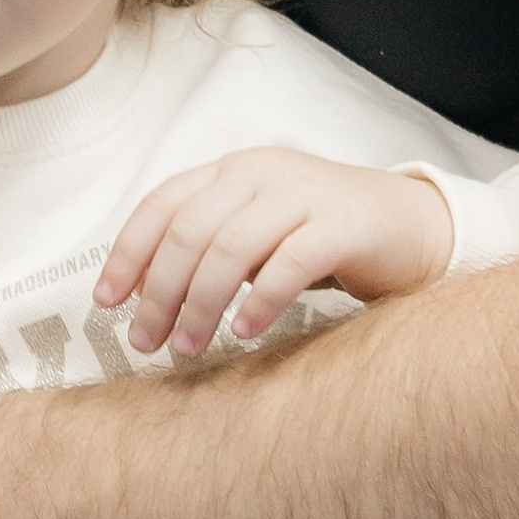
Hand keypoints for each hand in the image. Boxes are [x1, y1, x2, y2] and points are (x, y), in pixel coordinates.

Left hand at [95, 147, 455, 361]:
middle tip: (146, 342)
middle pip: (189, 231)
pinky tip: (245, 332)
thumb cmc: (323, 236)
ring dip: (201, 303)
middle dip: (159, 291)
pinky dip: (261, 300)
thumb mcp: (256, 233)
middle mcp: (262, 173)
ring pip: (232, 246)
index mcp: (232, 172)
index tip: (106, 303)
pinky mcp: (343, 223)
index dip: (128, 254)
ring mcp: (304, 193)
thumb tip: (140, 293)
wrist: (412, 226)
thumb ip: (207, 248)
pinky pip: (291, 261)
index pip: (161, 205)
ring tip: (188, 347)